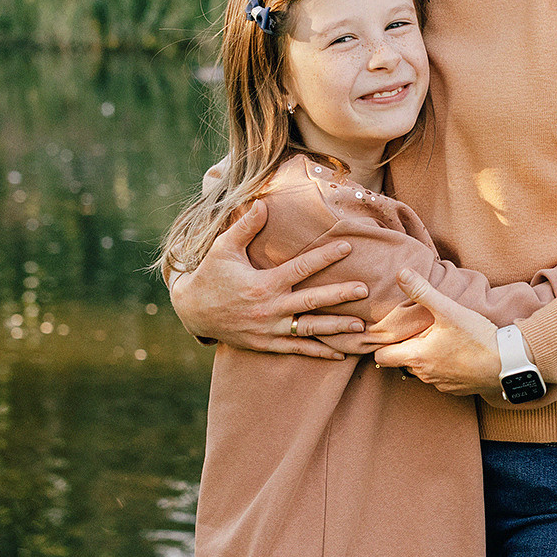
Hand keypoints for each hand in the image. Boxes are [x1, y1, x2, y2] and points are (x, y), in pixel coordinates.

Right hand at [166, 200, 368, 359]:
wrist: (191, 311)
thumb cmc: (210, 275)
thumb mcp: (223, 248)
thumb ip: (245, 227)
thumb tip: (262, 202)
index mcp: (262, 284)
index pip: (300, 268)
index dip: (325, 257)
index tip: (348, 248)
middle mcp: (268, 309)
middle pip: (310, 302)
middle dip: (339, 295)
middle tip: (364, 289)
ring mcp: (268, 330)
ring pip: (307, 330)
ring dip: (335, 329)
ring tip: (360, 327)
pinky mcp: (265, 344)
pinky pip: (296, 349)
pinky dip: (318, 352)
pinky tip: (340, 354)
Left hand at [372, 271, 503, 397]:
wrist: (508, 364)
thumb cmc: (478, 338)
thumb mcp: (449, 310)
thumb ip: (422, 292)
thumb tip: (401, 273)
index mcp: (417, 356)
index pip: (382, 358)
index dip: (382, 345)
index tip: (389, 333)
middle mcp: (425, 375)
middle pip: (401, 363)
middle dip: (405, 348)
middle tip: (417, 331)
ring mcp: (441, 385)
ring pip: (421, 371)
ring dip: (425, 358)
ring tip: (438, 339)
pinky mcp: (456, 390)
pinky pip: (440, 378)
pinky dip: (442, 367)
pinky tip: (455, 353)